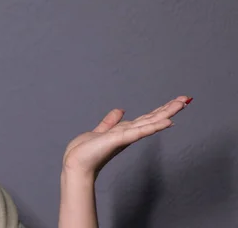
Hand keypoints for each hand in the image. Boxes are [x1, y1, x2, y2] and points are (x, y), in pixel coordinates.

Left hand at [62, 95, 191, 178]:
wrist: (76, 163)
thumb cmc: (86, 151)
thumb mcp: (101, 131)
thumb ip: (111, 121)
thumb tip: (120, 110)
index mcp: (125, 131)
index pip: (147, 118)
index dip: (161, 109)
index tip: (176, 100)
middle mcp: (129, 134)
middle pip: (152, 119)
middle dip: (169, 109)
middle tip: (186, 99)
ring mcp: (125, 137)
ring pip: (149, 123)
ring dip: (166, 114)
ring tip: (181, 105)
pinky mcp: (119, 140)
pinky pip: (138, 132)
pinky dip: (153, 127)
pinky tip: (166, 122)